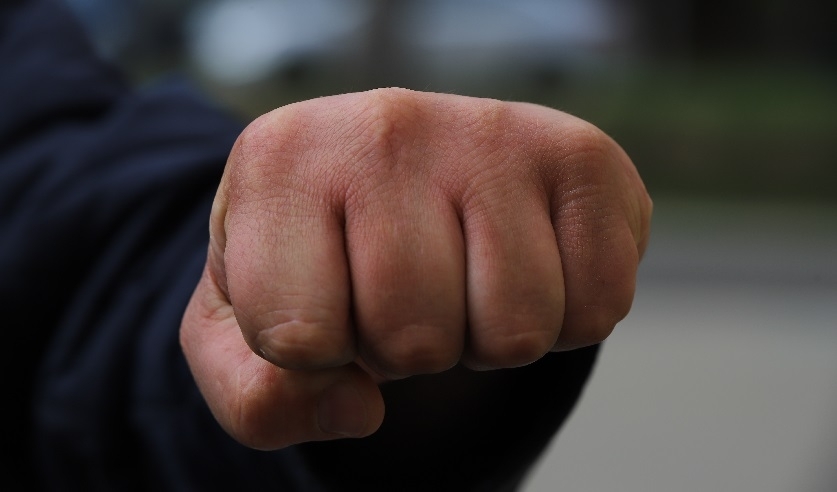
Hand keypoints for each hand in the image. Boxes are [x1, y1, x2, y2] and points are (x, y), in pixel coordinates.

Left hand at [180, 88, 650, 449]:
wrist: (396, 171)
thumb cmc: (316, 255)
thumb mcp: (247, 327)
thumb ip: (257, 396)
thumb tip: (356, 408)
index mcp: (279, 162)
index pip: (298, 336)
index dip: (320, 354)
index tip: (324, 304)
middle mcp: (383, 126)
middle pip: (415, 337)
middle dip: (407, 349)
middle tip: (400, 291)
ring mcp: (490, 130)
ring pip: (514, 331)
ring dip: (487, 335)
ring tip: (462, 275)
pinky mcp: (580, 154)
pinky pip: (597, 308)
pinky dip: (564, 319)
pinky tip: (526, 262)